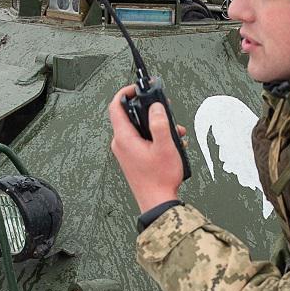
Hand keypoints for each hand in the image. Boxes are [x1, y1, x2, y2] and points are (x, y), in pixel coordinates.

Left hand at [107, 87, 185, 211]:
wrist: (157, 202)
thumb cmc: (159, 179)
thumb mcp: (165, 146)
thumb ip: (160, 123)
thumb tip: (155, 107)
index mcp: (124, 138)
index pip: (116, 106)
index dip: (126, 92)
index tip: (138, 87)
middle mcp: (121, 144)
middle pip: (129, 116)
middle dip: (148, 110)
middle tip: (162, 108)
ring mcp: (125, 152)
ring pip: (138, 128)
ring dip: (156, 126)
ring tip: (174, 131)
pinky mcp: (132, 159)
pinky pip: (141, 140)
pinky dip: (154, 137)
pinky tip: (170, 143)